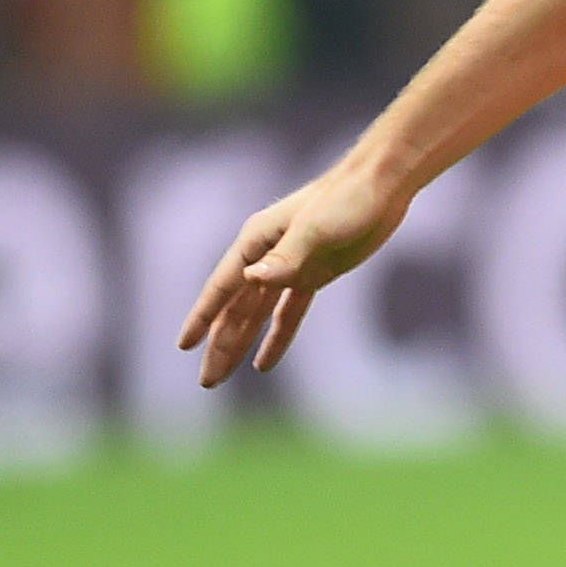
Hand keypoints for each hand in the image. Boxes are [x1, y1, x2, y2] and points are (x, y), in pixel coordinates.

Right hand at [177, 152, 414, 384]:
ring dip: (241, 344)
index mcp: (256, 241)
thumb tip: (250, 278)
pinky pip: (288, 312)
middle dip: (219, 345)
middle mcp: (266, 256)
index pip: (222, 287)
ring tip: (220, 376)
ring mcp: (289, 266)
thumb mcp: (316, 230)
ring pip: (256, 314)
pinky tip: (264, 363)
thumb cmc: (346, 198)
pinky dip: (276, 336)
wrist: (382, 184)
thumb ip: (284, 258)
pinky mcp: (314, 274)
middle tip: (206, 382)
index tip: (182, 345)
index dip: (202, 318)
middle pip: (235, 309)